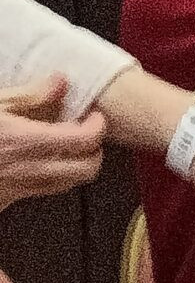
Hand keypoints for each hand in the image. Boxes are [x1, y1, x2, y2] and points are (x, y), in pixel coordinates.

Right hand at [0, 77, 105, 210]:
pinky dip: (50, 178)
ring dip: (75, 166)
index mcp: (24, 142)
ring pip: (66, 185)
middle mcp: (25, 170)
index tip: (94, 115)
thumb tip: (61, 81)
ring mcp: (14, 190)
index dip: (98, 126)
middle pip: (87, 170)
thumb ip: (28, 95)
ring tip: (63, 145)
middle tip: (84, 133)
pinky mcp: (3, 201)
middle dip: (94, 151)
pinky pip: (40, 191)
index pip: (85, 140)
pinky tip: (35, 160)